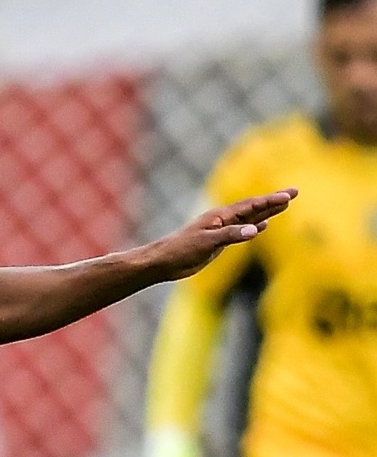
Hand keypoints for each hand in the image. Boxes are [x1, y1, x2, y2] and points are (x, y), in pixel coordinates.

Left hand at [140, 190, 293, 280]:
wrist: (162, 262)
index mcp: (220, 216)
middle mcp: (222, 220)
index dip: (271, 200)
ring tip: (284, 205)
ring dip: (267, 213)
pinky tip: (263, 226)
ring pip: (250, 219)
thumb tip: (256, 230)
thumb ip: (231, 235)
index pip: (251, 205)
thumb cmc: (180, 250)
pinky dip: (254, 227)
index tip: (289, 195)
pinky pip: (241, 232)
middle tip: (294, 193)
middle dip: (274, 201)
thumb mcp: (207, 242)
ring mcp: (221, 231)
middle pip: (254, 208)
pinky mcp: (218, 242)